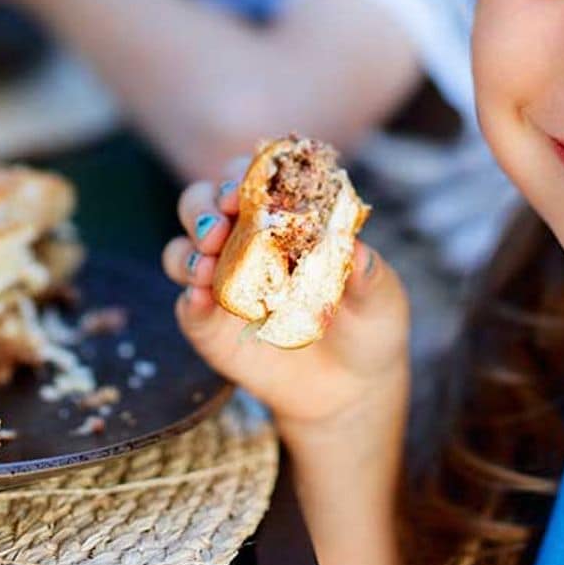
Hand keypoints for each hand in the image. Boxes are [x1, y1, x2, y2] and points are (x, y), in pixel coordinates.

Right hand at [162, 168, 410, 437]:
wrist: (350, 389)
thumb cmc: (367, 325)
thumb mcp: (380, 298)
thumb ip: (368, 273)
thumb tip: (355, 247)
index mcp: (282, 217)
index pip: (252, 179)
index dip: (243, 174)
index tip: (246, 188)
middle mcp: (243, 241)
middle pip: (202, 204)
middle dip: (203, 206)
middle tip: (219, 225)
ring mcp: (221, 282)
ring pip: (182, 249)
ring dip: (189, 250)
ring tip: (207, 264)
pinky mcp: (209, 325)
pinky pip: (187, 306)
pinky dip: (189, 298)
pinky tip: (201, 298)